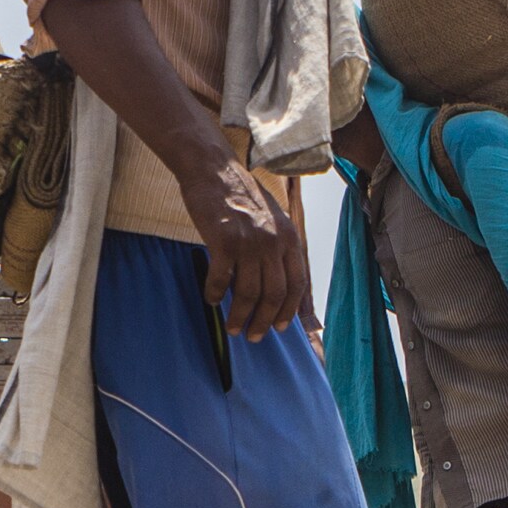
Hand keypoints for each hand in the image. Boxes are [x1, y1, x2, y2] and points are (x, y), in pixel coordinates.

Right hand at [180, 160, 305, 343]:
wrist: (213, 170)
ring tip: (232, 327)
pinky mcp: (224, 241)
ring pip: (249, 293)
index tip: (280, 327)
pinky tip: (211, 299)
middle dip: (264, 321)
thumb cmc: (240, 195)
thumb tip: (275, 283)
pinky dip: (215, 294)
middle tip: (254, 336)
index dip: (289, 310)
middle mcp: (273, 242)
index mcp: (289, 237)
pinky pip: (221, 279)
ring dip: (240, 316)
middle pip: (274, 294)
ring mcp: (249, 242)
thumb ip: (277, 246)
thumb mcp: (271, 218)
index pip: (297, 284)